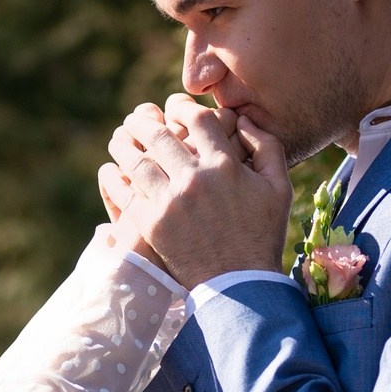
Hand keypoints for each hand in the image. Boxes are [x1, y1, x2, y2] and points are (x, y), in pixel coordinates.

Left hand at [103, 96, 291, 288]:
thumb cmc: (262, 235)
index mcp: (225, 165)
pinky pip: (124, 192)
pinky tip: (111, 171)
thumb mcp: (279, 188)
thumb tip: (243, 120)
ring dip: (123, 145)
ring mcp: (170, 202)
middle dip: (142, 122)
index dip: (179, 107)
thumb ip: (267, 147)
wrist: (240, 285)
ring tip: (119, 140)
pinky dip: (114, 178)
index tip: (171, 108)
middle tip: (135, 119)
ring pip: (136, 161)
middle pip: (158, 135)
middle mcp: (194, 178)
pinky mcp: (152, 224)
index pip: (195, 119)